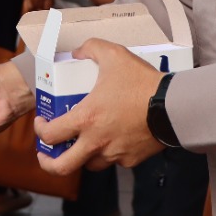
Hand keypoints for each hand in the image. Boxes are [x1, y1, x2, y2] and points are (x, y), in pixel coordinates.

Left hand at [34, 39, 163, 175]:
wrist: (175, 106)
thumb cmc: (143, 83)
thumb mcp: (114, 55)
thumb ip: (91, 48)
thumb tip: (78, 52)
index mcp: (86, 119)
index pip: (50, 135)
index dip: (41, 131)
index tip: (42, 123)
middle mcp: (96, 142)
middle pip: (62, 167)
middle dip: (49, 163)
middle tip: (47, 154)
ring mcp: (114, 153)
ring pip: (90, 165)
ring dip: (82, 156)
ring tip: (83, 144)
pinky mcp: (131, 159)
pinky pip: (115, 161)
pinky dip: (110, 153)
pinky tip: (114, 138)